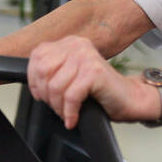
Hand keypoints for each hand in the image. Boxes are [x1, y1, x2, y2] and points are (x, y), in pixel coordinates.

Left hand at [27, 36, 151, 129]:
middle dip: (46, 95)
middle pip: (43, 72)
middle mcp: (76, 45)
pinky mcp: (93, 72)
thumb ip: (52, 72)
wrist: (128, 99)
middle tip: (57, 106)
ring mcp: (86, 57)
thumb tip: (33, 84)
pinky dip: (69, 112)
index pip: (36, 57)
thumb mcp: (70, 76)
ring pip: (55, 87)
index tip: (42, 95)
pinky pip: (70, 96)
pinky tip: (72, 118)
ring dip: (58, 107)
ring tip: (67, 113)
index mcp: (68, 43)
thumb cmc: (100, 91)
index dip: (34, 81)